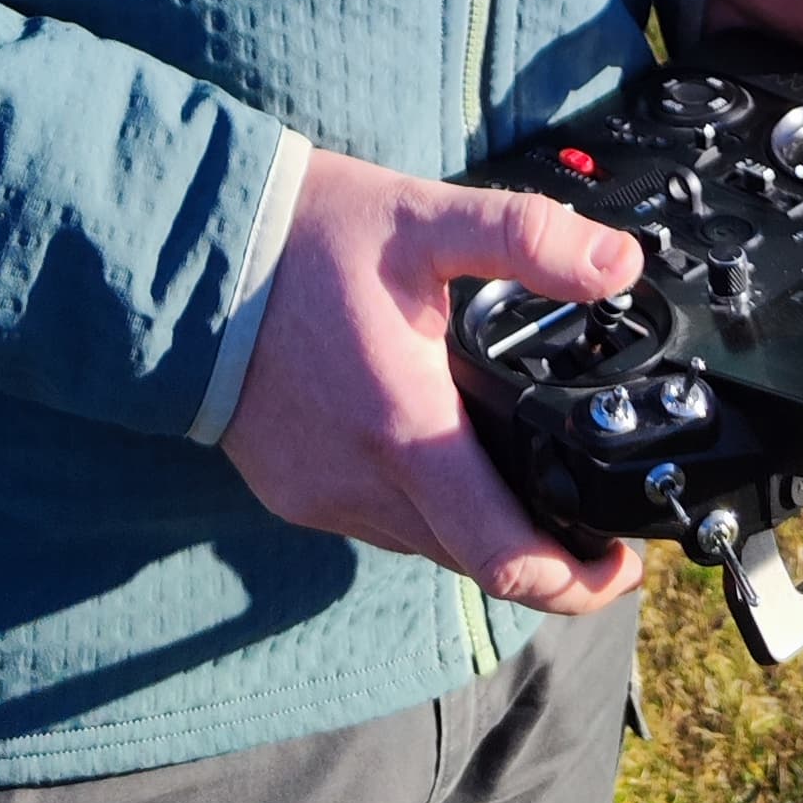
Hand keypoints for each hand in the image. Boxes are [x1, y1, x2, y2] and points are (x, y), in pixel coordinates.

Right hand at [219, 149, 647, 615]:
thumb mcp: (425, 220)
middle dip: (538, 554)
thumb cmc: (306, 235)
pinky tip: (423, 444)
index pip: (507, 559)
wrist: (184, 252)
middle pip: (473, 559)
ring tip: (508, 468)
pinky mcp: (290, 491)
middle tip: (582, 519)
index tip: (618, 563)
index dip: (577, 582)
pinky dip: (414, 501)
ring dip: (471, 524)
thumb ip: (527, 239)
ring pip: (423, 544)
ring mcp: (321, 495)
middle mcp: (363, 485)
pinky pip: (373, 521)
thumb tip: (618, 265)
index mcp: (407, 431)